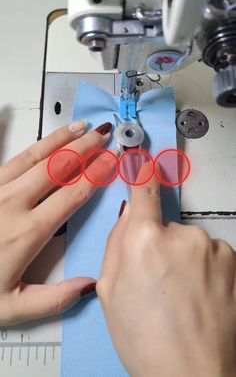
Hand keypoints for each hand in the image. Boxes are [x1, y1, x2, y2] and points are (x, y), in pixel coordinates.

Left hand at [0, 120, 114, 324]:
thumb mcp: (12, 307)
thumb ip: (53, 299)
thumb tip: (90, 284)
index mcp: (27, 231)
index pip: (72, 194)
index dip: (96, 174)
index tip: (113, 159)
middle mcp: (13, 203)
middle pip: (57, 167)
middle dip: (84, 148)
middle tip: (104, 134)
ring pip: (34, 156)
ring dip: (60, 139)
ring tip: (80, 126)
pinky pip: (9, 157)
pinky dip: (26, 141)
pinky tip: (28, 125)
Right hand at [97, 164, 235, 376]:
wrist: (190, 373)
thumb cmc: (146, 339)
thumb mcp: (110, 290)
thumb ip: (117, 243)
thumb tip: (130, 214)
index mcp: (143, 240)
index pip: (144, 192)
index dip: (142, 173)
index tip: (143, 157)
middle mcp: (182, 236)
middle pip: (166, 226)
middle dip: (159, 245)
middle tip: (157, 281)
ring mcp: (212, 247)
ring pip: (191, 242)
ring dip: (185, 259)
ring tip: (181, 296)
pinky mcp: (233, 260)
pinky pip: (212, 254)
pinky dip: (207, 269)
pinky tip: (201, 296)